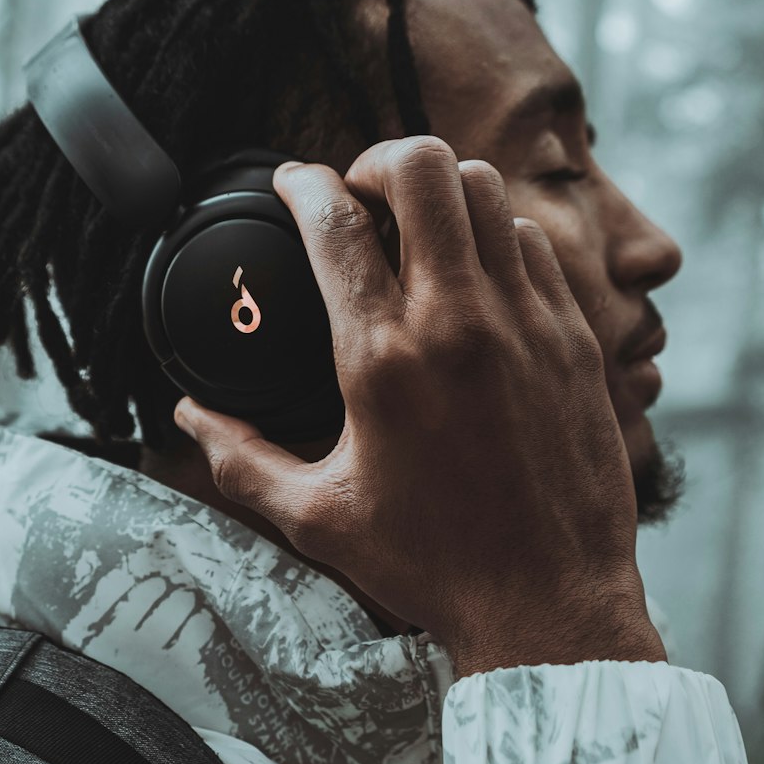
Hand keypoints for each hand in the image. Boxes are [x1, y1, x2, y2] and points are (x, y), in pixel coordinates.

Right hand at [174, 138, 663, 677]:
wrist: (550, 603)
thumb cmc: (432, 566)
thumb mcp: (315, 517)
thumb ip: (240, 457)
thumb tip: (190, 412)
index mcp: (380, 361)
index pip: (333, 223)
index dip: (301, 183)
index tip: (291, 182)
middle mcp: (457, 323)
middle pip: (421, 166)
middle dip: (377, 160)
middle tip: (360, 195)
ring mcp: (525, 322)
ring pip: (485, 189)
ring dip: (441, 191)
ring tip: (417, 228)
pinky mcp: (573, 337)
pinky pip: (533, 243)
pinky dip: (496, 236)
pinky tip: (475, 276)